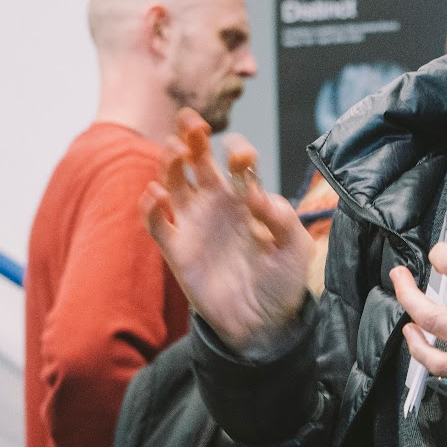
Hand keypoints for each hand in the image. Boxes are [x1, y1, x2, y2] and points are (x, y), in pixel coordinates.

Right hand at [142, 110, 313, 357]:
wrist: (262, 325)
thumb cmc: (282, 282)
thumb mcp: (296, 249)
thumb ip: (284, 218)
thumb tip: (257, 195)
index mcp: (245, 198)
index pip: (235, 162)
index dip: (236, 151)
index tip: (242, 156)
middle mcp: (216, 204)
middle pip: (196, 159)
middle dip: (192, 136)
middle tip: (192, 121)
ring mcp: (194, 224)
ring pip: (172, 181)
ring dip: (169, 162)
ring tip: (175, 150)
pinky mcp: (176, 250)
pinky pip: (156, 222)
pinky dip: (150, 206)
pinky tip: (157, 194)